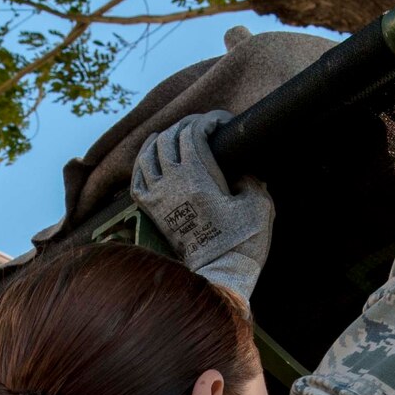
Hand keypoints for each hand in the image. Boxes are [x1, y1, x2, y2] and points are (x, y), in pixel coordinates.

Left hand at [130, 112, 273, 302]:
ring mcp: (158, 197)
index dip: (209, 120)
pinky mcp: (152, 212)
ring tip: (174, 134)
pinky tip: (151, 157)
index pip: (194, 132)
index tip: (223, 122)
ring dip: (162, 139)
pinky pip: (137, 179)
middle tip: (204, 127)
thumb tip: (243, 172)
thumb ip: (250, 180)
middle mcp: (172, 182)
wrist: (220, 274)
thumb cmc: (242, 241)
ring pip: (148, 154)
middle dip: (187, 125)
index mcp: (197, 175)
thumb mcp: (258, 204)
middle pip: (170, 138)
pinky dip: (142, 162)